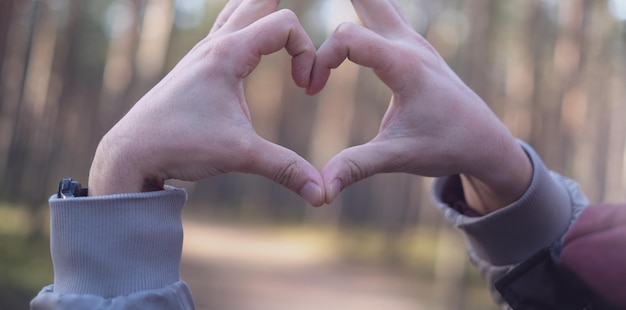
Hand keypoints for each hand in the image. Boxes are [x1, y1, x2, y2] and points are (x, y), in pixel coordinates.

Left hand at [89, 0, 325, 205]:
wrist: (132, 151)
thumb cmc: (180, 145)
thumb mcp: (240, 155)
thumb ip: (285, 168)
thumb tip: (323, 193)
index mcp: (228, 53)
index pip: (284, 24)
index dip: (308, 51)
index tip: (306, 88)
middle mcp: (214, 43)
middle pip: (259, 1)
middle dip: (289, 19)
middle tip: (304, 45)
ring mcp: (202, 51)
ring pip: (238, 9)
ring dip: (264, 13)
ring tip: (283, 25)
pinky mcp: (196, 66)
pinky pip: (225, 28)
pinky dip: (245, 26)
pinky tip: (251, 43)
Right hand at [308, 0, 531, 213]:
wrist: (485, 140)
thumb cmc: (446, 145)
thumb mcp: (399, 157)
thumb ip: (358, 167)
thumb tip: (320, 189)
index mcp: (405, 65)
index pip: (349, 39)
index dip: (320, 59)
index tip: (309, 87)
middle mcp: (410, 43)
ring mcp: (414, 41)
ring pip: (379, 1)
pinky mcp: (413, 47)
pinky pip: (384, 14)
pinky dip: (365, 3)